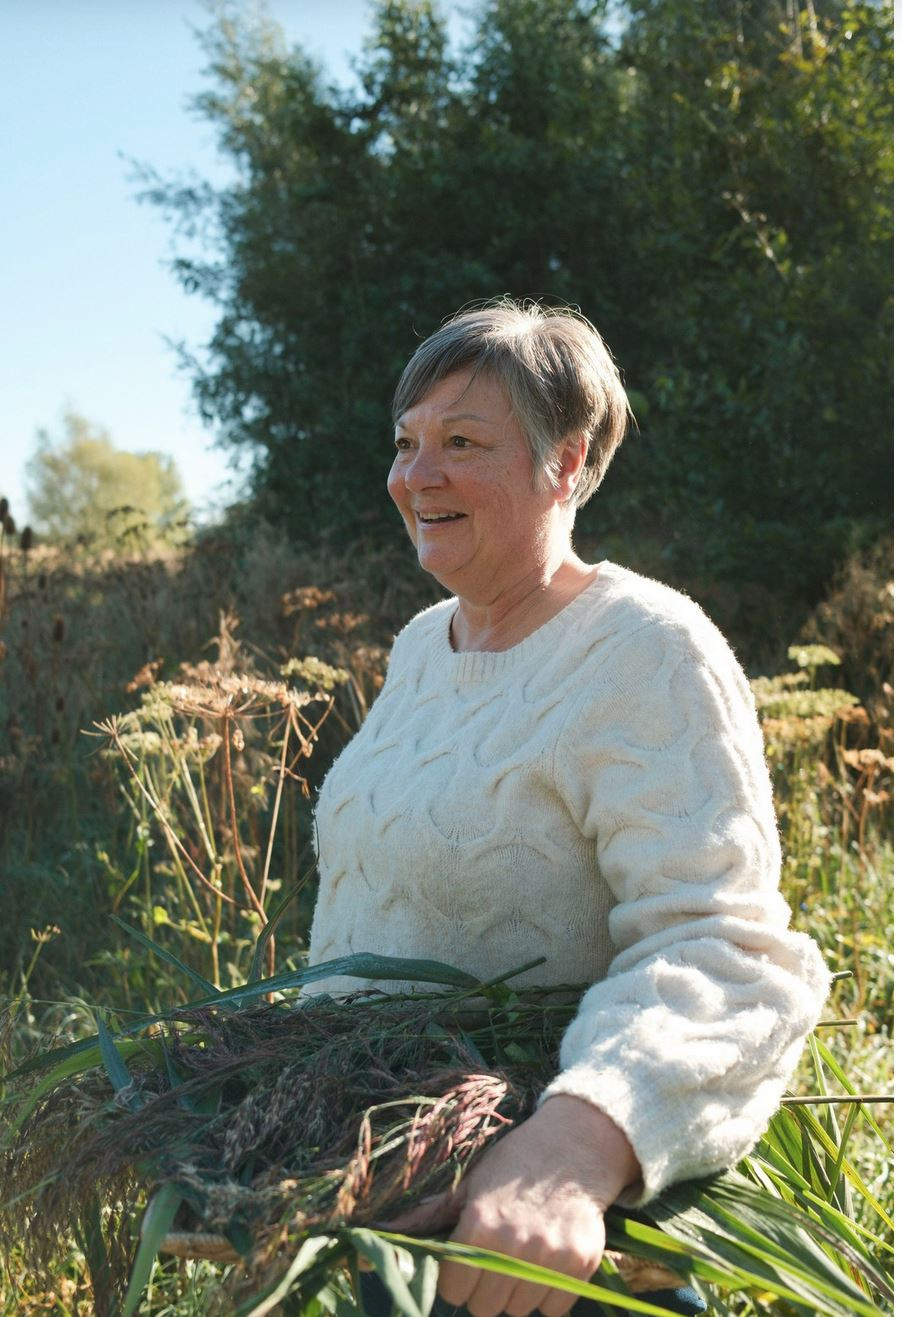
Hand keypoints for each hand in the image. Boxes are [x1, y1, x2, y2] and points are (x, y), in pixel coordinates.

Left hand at [385, 1095, 640, 1316]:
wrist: (572, 1147)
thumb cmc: (511, 1166)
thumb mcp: (467, 1185)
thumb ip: (424, 1217)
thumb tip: (373, 1233)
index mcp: (479, 1223)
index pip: (453, 1290)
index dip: (457, 1279)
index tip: (467, 1261)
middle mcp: (512, 1243)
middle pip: (485, 1308)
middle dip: (486, 1290)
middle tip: (497, 1258)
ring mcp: (549, 1255)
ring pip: (519, 1309)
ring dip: (517, 1291)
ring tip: (524, 1254)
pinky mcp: (580, 1263)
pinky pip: (554, 1308)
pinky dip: (549, 1293)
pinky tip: (548, 1260)